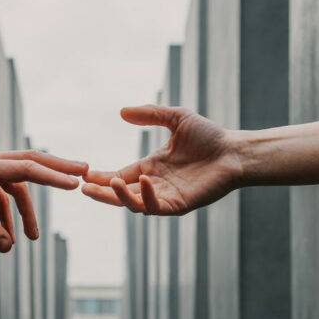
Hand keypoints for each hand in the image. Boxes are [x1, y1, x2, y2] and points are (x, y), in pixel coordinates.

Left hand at [0, 150, 87, 251]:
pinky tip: (7, 235)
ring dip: (28, 209)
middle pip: (32, 162)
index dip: (53, 176)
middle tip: (85, 172)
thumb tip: (9, 247)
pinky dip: (8, 212)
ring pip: (19, 183)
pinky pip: (3, 193)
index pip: (27, 169)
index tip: (76, 183)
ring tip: (33, 238)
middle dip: (59, 168)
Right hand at [82, 105, 238, 215]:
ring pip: (134, 204)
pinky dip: (147, 197)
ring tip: (108, 183)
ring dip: (119, 196)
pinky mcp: (179, 205)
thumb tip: (122, 112)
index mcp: (151, 167)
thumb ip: (150, 115)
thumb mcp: (176, 118)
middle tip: (83, 188)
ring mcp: (166, 196)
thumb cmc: (210, 136)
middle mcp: (155, 184)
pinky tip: (143, 181)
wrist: (234, 151)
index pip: (120, 175)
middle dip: (102, 193)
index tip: (84, 174)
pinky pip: (157, 207)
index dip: (101, 177)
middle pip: (121, 194)